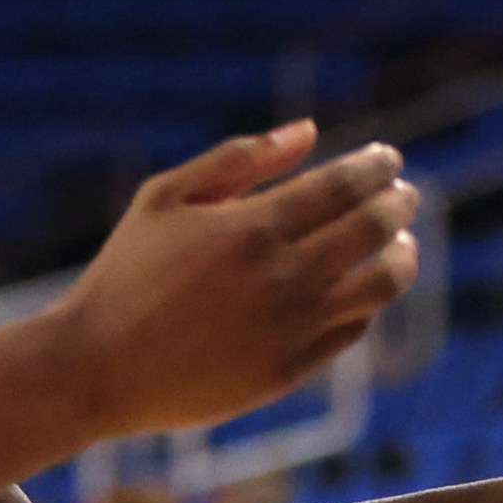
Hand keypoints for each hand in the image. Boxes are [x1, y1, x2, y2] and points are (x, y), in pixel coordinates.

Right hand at [53, 122, 419, 436]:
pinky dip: (368, 302)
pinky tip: (361, 286)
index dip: (375, 166)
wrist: (97, 368)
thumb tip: (309, 130)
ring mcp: (290, 329)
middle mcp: (281, 278)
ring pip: (380, 285)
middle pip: (373, 229)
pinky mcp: (289, 371)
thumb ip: (239, 159)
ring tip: (402, 243)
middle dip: (399, 202)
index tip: (387, 158)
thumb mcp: (165, 198)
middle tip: (405, 193)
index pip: (343, 185)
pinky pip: (352, 329)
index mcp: (251, 227)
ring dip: (403, 256)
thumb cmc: (127, 272)